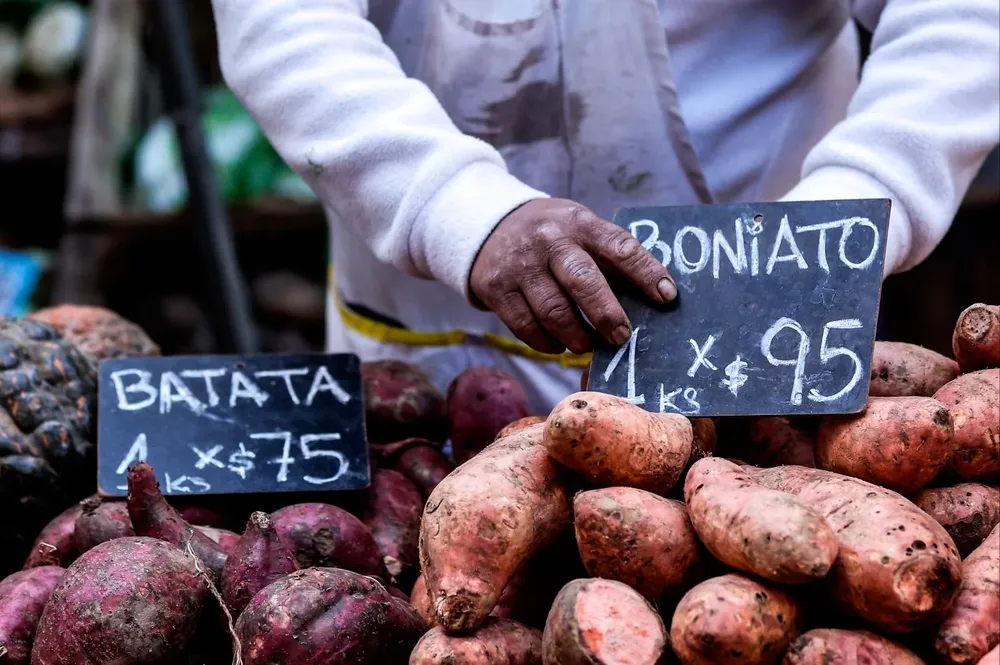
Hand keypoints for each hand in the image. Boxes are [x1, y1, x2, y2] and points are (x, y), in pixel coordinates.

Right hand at [469, 198, 676, 354]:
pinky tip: (558, 343)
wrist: (490, 228)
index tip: (666, 296)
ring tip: (586, 345)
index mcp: (579, 223)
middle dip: (607, 315)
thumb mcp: (580, 230)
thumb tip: (652, 300)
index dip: (646, 272)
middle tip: (621, 337)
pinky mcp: (498, 290)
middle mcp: (549, 241)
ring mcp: (521, 266)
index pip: (619, 247)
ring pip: (554, 311)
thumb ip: (608, 258)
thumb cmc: (553, 237)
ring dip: (576, 337)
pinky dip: (547, 343)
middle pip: (583, 281)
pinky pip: (527, 327)